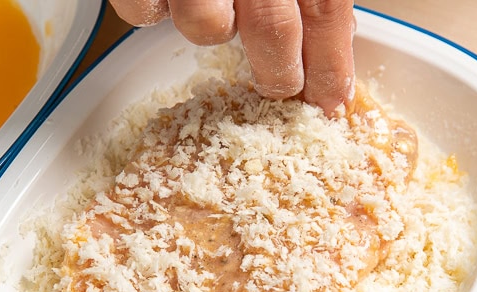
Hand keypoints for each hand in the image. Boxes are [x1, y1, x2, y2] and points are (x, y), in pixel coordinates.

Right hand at [108, 0, 355, 114]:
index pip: (325, 10)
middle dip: (279, 72)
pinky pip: (145, 11)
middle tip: (282, 85)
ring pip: (206, 26)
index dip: (331, 62)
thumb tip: (331, 28)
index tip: (331, 97)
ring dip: (213, 25)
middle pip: (273, 29)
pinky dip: (154, 8)